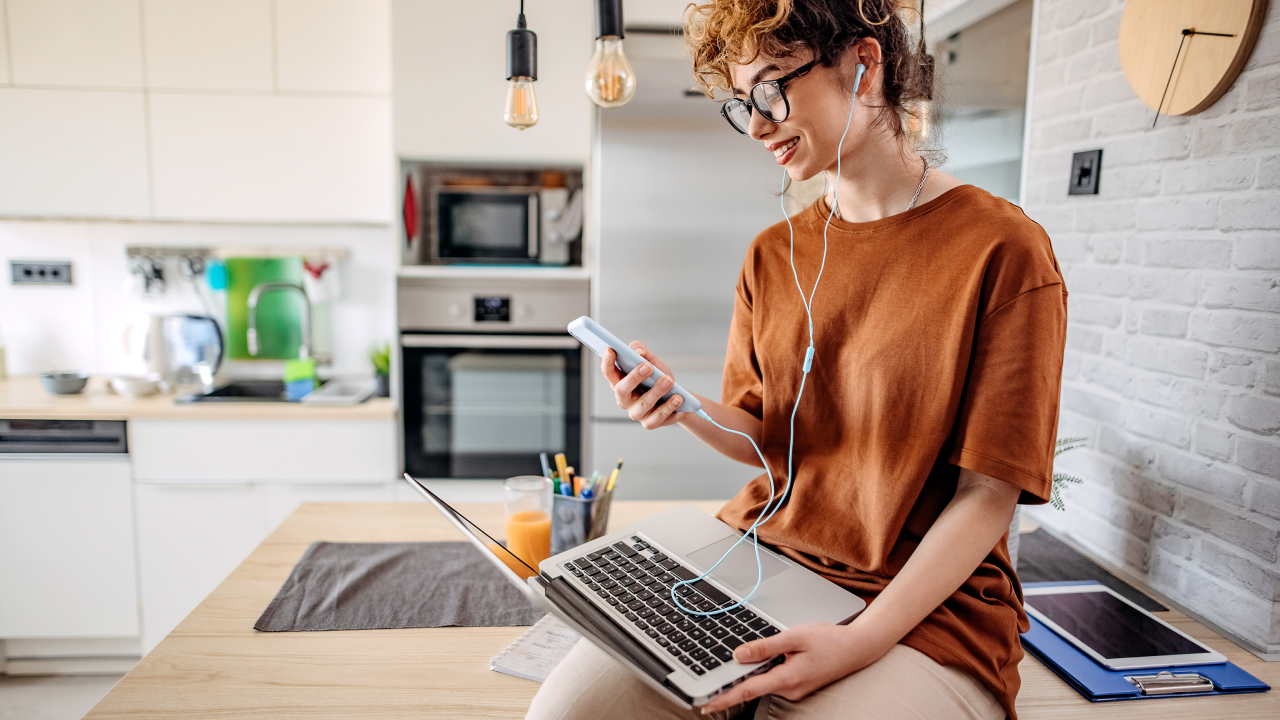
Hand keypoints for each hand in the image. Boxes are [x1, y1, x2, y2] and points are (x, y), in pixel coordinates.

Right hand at [601, 341, 683, 429]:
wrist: (678, 398)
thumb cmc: (659, 378)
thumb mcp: (652, 362)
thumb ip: (642, 352)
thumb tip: (638, 351)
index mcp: (620, 382)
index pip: (609, 372)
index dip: (607, 362)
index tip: (611, 350)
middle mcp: (624, 399)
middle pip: (621, 390)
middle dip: (634, 377)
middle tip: (648, 366)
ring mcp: (636, 413)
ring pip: (643, 403)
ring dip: (657, 391)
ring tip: (669, 380)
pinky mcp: (650, 423)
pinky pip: (658, 416)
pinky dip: (669, 406)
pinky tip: (677, 397)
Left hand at [699, 623, 886, 714]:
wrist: (858, 648)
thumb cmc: (830, 640)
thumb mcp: (795, 636)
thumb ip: (765, 647)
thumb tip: (739, 655)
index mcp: (787, 678)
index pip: (748, 691)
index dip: (724, 698)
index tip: (706, 704)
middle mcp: (790, 690)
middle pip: (753, 687)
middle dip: (735, 681)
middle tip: (715, 676)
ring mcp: (795, 690)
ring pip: (764, 682)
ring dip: (753, 673)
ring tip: (754, 658)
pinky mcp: (798, 686)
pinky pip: (775, 679)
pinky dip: (766, 671)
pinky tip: (770, 658)